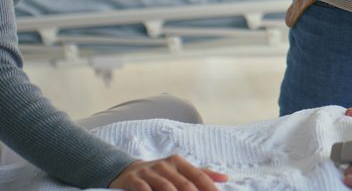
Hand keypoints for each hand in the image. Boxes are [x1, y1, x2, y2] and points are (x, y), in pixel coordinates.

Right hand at [109, 155, 227, 190]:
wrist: (126, 171)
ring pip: (166, 189)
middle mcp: (165, 166)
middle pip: (185, 184)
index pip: (198, 176)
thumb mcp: (178, 170)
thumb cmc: (159, 173)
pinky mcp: (134, 180)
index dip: (210, 188)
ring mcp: (149, 172)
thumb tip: (225, 178)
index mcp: (178, 162)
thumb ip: (200, 174)